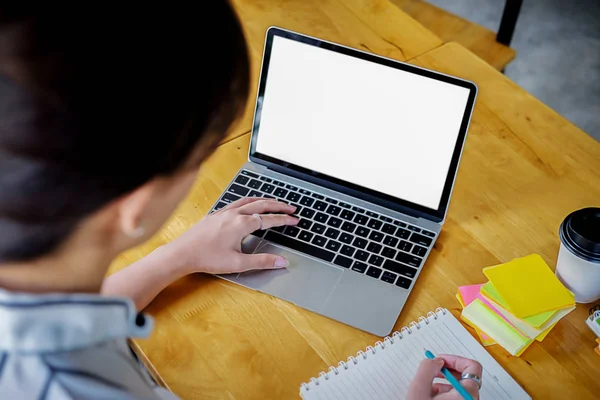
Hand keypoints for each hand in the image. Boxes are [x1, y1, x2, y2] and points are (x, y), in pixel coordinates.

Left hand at [164, 197, 297, 273]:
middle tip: (291, 207)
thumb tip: (281, 262)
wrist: (182, 253)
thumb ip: (262, 261)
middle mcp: (234, 214)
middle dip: (279, 205)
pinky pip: (237, 202)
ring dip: (264, 200)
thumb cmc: (207, 258)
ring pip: (249, 200)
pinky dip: (249, 201)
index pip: (269, 219)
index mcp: (242, 224)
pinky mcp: (216, 214)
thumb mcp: (238, 263)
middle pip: (262, 205)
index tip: (295, 220)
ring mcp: (224, 212)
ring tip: (274, 202)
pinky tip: (249, 204)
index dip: (284, 219)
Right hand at [407, 355, 481, 399]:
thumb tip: (435, 360)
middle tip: (434, 368)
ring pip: (460, 387)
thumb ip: (427, 368)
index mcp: (466, 393)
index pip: (472, 367)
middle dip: (448, 369)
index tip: (441, 360)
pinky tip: (431, 394)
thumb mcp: (419, 388)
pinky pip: (457, 396)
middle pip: (466, 376)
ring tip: (429, 383)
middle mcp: (470, 399)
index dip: (455, 359)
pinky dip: (445, 392)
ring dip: (445, 381)